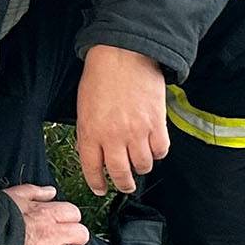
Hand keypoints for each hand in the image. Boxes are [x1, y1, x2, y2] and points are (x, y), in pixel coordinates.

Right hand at [1, 183, 91, 244]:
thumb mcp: (13, 196)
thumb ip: (35, 192)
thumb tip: (51, 192)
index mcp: (47, 214)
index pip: (74, 213)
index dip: (68, 216)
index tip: (60, 220)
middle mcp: (53, 235)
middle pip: (81, 234)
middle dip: (75, 235)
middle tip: (64, 236)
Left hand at [76, 44, 168, 194]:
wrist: (124, 56)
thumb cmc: (101, 78)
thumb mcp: (84, 109)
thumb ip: (89, 134)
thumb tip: (95, 153)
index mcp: (91, 133)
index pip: (92, 169)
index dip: (97, 183)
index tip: (101, 188)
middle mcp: (114, 136)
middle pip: (120, 173)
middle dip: (123, 184)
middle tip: (125, 185)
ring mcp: (137, 131)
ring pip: (143, 165)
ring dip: (142, 168)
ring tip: (141, 164)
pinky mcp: (157, 123)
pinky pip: (161, 150)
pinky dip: (158, 153)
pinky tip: (154, 148)